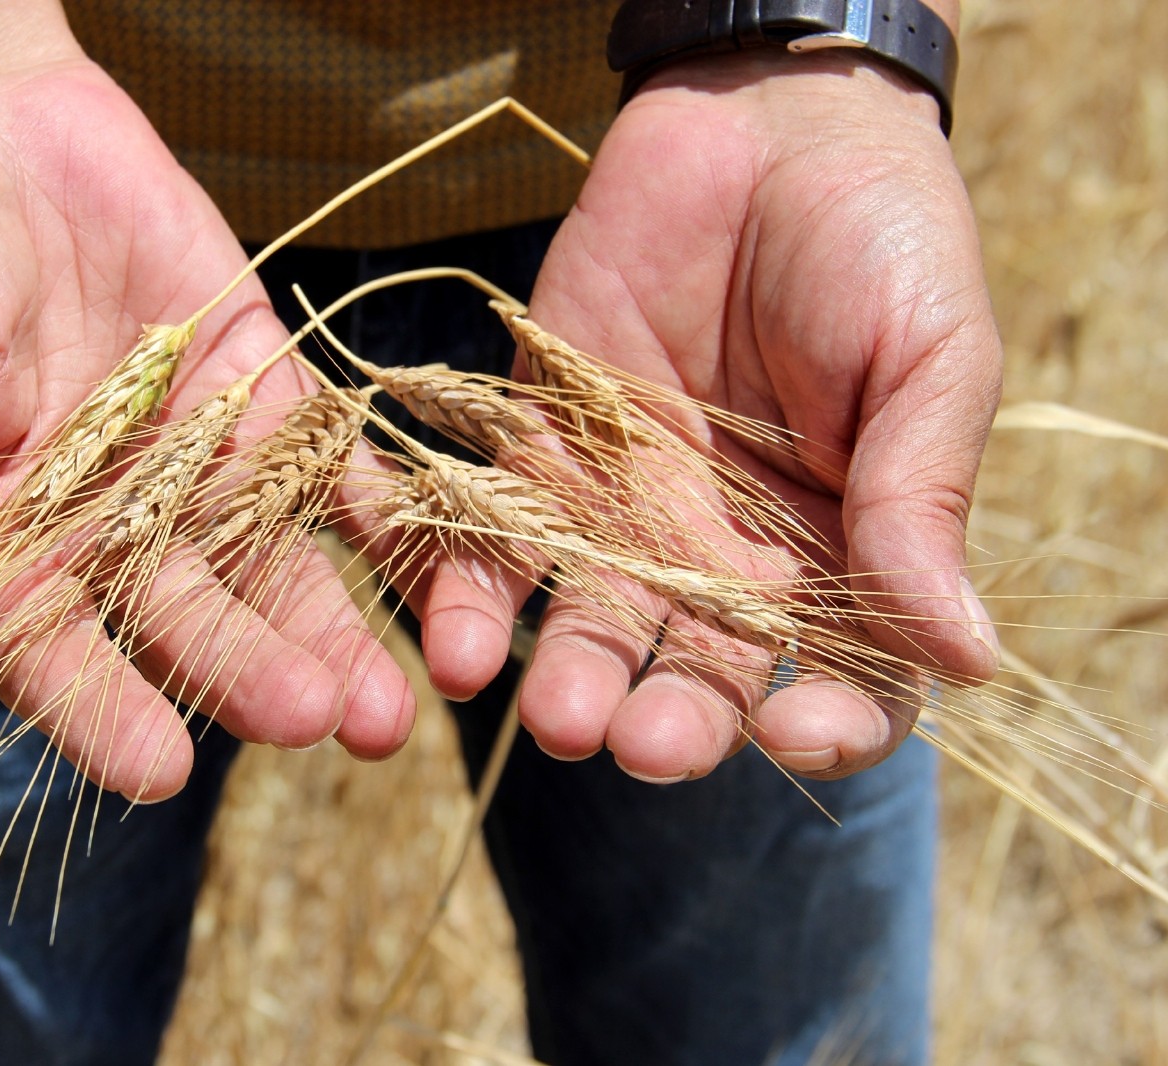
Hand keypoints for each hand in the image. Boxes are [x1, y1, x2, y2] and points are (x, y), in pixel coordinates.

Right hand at [0, 5, 413, 799]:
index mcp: (7, 542)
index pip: (55, 651)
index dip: (101, 708)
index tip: (158, 769)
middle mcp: (110, 524)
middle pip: (186, 616)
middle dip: (249, 671)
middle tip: (315, 719)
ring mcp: (194, 462)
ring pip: (271, 562)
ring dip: (330, 629)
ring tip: (389, 707)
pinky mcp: (264, 394)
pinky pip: (330, 463)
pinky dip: (380, 511)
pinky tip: (434, 566)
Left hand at [421, 50, 1000, 780]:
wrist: (762, 124)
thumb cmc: (877, 240)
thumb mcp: (928, 358)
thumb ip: (923, 498)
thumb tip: (969, 658)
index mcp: (845, 550)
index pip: (846, 676)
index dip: (828, 720)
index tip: (797, 727)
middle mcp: (732, 553)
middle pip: (705, 672)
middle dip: (676, 717)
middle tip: (645, 743)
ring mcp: (630, 508)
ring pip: (600, 624)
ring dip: (574, 680)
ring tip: (560, 718)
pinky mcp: (541, 451)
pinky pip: (500, 540)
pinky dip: (477, 596)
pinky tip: (464, 648)